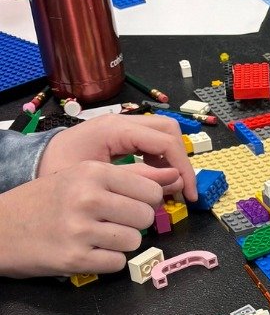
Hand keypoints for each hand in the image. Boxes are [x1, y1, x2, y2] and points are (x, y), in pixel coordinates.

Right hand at [0, 162, 176, 276]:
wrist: (0, 228)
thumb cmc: (44, 201)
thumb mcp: (81, 176)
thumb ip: (129, 176)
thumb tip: (174, 176)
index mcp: (92, 172)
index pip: (150, 190)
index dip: (145, 201)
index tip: (130, 204)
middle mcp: (88, 198)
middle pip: (146, 216)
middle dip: (133, 223)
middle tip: (111, 222)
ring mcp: (82, 230)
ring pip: (134, 241)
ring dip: (121, 243)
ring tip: (97, 236)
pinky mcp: (77, 258)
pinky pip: (118, 263)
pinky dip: (107, 261)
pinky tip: (88, 251)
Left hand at [38, 113, 197, 200]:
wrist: (35, 163)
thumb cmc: (59, 170)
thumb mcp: (100, 179)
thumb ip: (138, 178)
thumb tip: (175, 179)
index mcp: (115, 128)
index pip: (166, 140)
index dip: (183, 166)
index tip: (188, 193)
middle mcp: (122, 121)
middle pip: (169, 130)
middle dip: (181, 159)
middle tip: (182, 189)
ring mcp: (122, 126)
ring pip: (164, 133)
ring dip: (171, 158)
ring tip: (168, 186)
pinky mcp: (121, 135)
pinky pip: (151, 141)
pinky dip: (160, 159)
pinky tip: (154, 179)